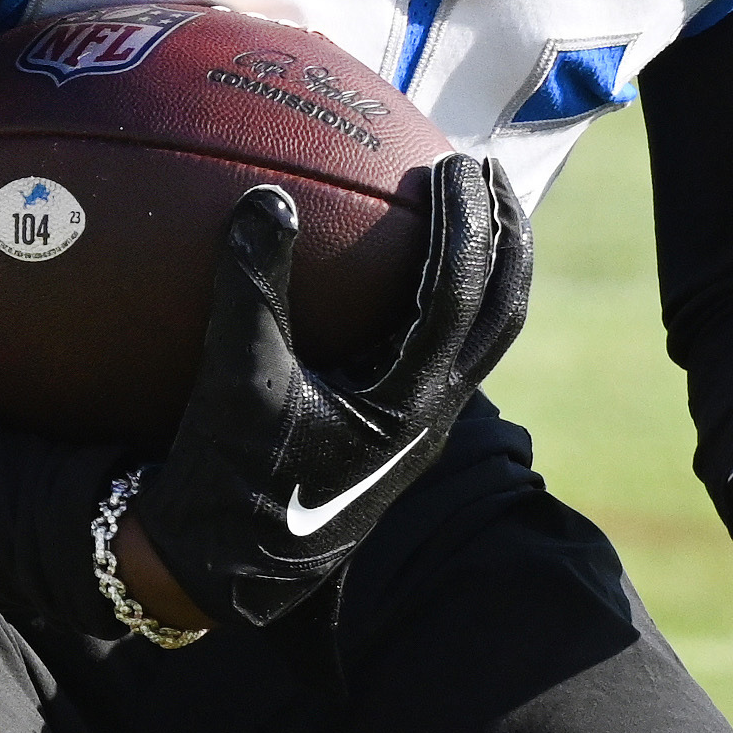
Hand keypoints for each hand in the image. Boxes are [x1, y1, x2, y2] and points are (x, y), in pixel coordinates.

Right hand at [122, 165, 531, 638]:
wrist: (228, 570)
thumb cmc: (230, 480)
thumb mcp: (235, 380)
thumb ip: (251, 288)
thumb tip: (267, 199)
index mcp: (410, 404)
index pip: (464, 297)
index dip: (469, 224)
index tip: (457, 162)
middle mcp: (432, 415)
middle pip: (502, 313)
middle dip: (505, 236)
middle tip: (486, 169)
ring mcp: (420, 425)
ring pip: (481, 336)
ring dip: (485, 267)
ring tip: (468, 207)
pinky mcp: (396, 430)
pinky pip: (440, 349)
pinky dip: (440, 296)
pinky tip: (400, 267)